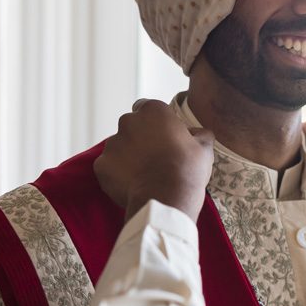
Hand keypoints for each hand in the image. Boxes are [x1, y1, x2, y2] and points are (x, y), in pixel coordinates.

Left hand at [94, 99, 215, 221]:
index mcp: (153, 111)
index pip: (147, 107)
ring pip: (119, 147)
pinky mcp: (101, 165)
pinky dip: (117, 175)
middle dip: (139, 138)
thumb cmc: (188, 169)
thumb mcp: (204, 147)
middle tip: (154, 158)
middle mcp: (128, 122)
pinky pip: (108, 167)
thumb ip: (198, 134)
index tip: (163, 136)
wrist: (166, 198)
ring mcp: (112, 144)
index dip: (155, 122)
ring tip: (144, 175)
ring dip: (128, 157)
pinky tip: (133, 185)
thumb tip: (196, 133)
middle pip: (131, 127)